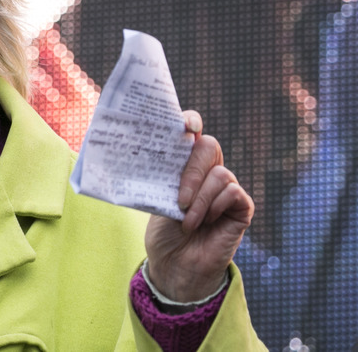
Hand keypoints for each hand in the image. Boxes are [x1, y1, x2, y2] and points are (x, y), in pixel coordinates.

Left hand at [143, 110, 253, 302]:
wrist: (175, 265)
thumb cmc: (163, 233)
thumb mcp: (156, 200)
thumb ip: (161, 178)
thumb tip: (145, 153)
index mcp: (184, 165)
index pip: (193, 133)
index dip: (191, 121)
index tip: (186, 125)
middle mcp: (208, 171)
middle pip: (209, 146)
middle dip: (193, 169)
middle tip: (179, 197)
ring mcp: (226, 187)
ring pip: (220, 174)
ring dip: (200, 199)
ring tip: (187, 220)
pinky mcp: (241, 206)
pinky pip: (233, 192)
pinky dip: (215, 207)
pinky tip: (204, 222)